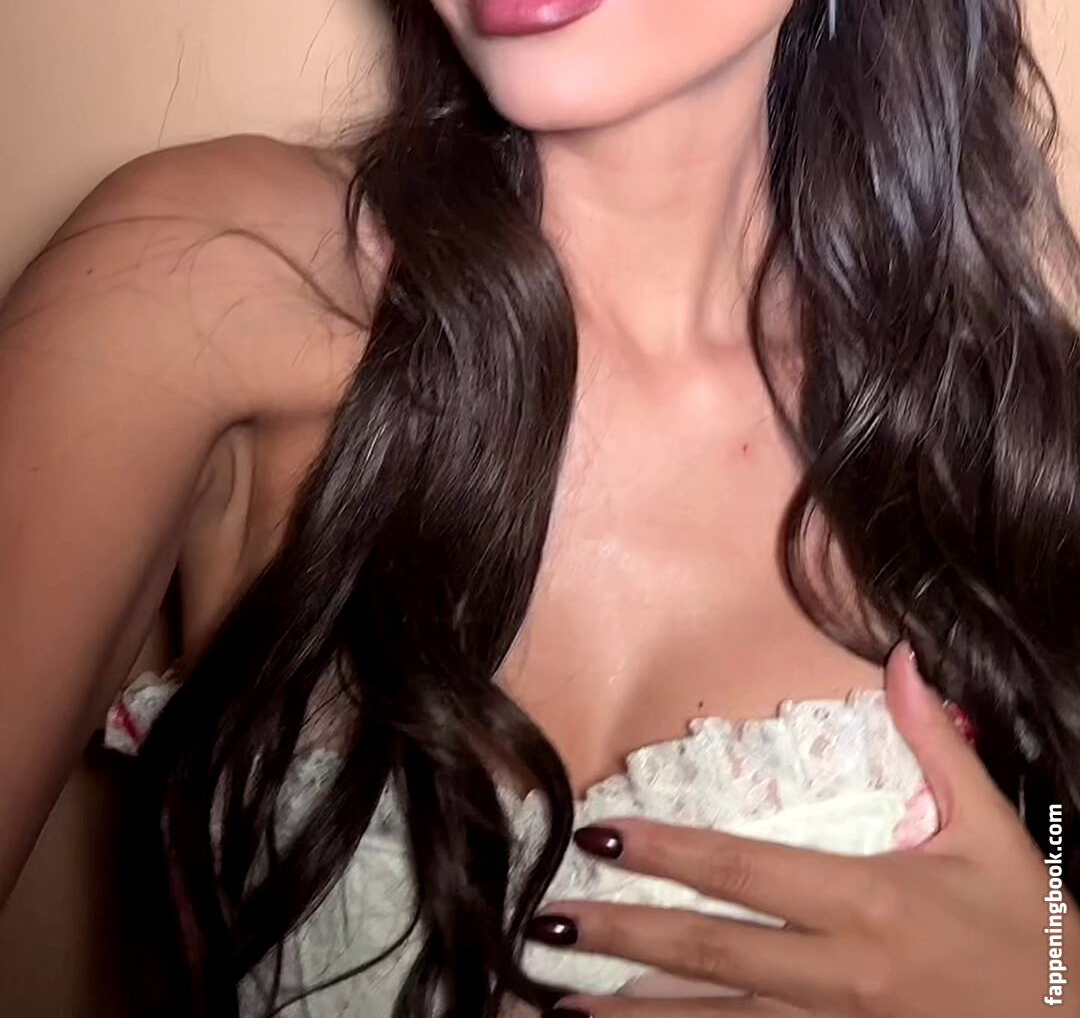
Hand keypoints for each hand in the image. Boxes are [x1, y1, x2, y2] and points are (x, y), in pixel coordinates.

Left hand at [526, 643, 1075, 1015]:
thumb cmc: (1033, 937)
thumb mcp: (994, 833)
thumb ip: (937, 746)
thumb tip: (903, 660)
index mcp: (867, 900)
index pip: (743, 870)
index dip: (666, 852)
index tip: (601, 835)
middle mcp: (839, 974)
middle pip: (708, 953)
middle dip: (622, 937)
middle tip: (546, 922)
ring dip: (634, 1017)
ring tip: (559, 1005)